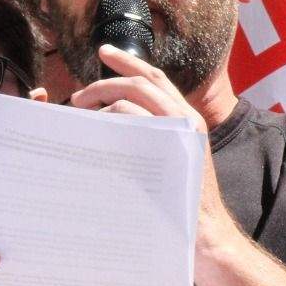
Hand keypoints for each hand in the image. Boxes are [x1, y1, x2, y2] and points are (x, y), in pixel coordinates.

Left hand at [70, 43, 239, 253]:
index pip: (155, 78)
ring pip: (136, 99)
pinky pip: (136, 124)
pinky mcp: (173, 149)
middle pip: (143, 83)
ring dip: (104, 102)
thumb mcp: (169, 159)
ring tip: (82, 117)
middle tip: (78, 96)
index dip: (129, 61)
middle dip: (106, 82)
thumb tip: (111, 121)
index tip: (103, 51)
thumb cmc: (181, 204)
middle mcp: (188, 119)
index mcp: (185, 117)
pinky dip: (113, 121)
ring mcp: (182, 133)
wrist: (206, 234)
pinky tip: (96, 133)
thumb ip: (149, 137)